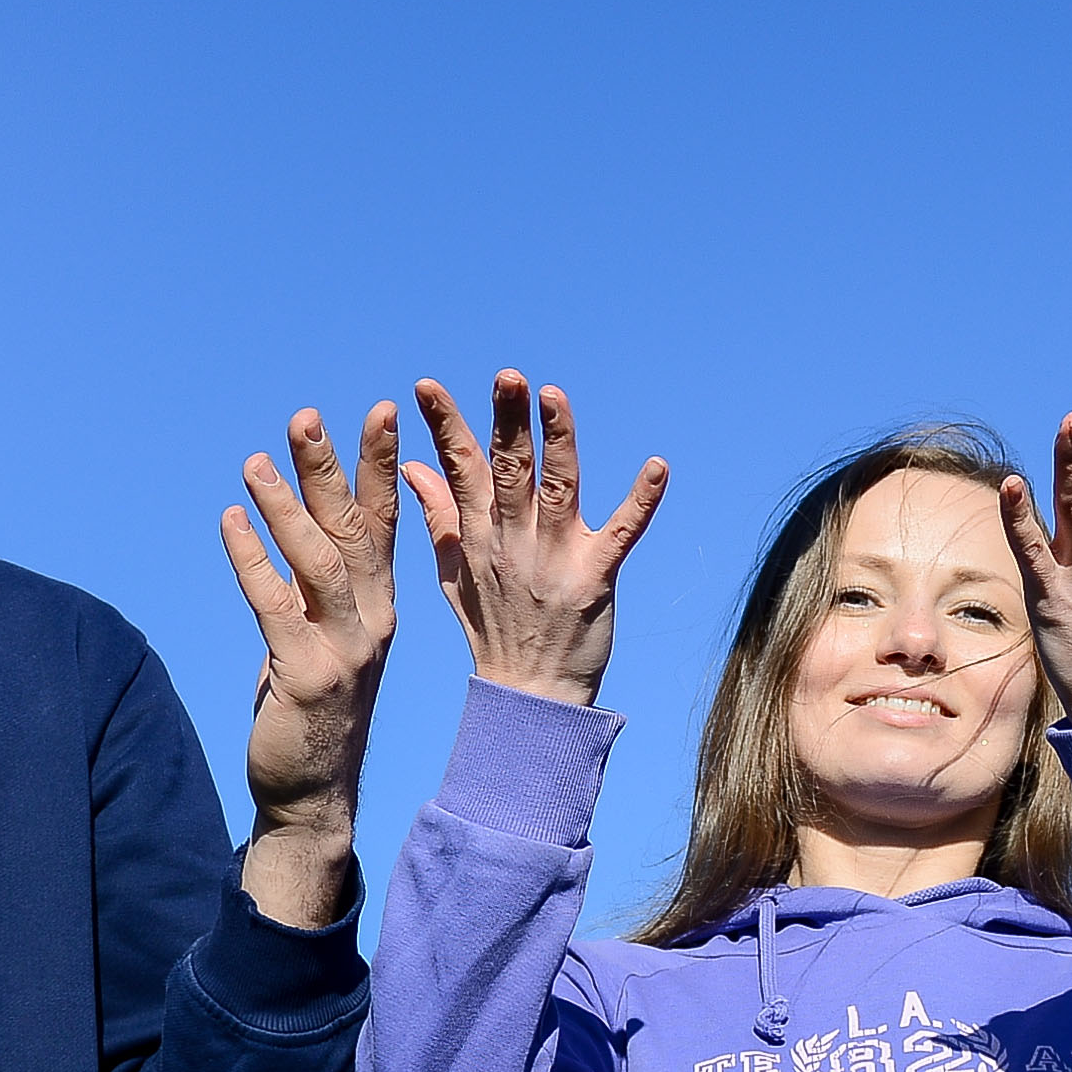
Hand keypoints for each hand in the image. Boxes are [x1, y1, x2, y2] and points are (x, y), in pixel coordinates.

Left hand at [217, 403, 401, 929]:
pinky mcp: (304, 677)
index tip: (379, 411)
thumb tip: (290, 527)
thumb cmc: (313, 713)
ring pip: (318, 563)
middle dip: (333, 469)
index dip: (381, 466)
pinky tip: (230, 522)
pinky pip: (276, 607)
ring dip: (287, 508)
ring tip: (256, 462)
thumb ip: (312, 586)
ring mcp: (342, 650)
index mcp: (379, 608)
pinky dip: (252, 560)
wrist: (314, 795)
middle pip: (356, 530)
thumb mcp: (320, 638)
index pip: (386, 523)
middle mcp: (370, 622)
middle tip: (307, 417)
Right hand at [403, 372, 665, 702]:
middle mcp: (513, 541)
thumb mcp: (452, 572)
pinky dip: (641, 501)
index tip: (427, 386)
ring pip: (557, 489)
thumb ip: (438, 514)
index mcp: (479, 536)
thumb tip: (414, 465)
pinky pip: (621, 534)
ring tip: (553, 396)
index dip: (445, 426)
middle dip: (505, 421)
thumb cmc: (491, 628)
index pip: (459, 470)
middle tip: (507, 377)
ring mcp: (555, 559)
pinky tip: (658, 467)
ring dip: (557, 441)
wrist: (529, 694)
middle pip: (508, 470)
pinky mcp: (596, 578)